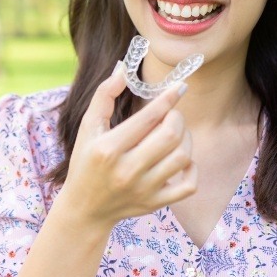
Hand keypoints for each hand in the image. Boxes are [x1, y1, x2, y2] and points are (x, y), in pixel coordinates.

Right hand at [59, 63, 196, 229]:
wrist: (85, 208)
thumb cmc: (85, 161)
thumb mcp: (88, 127)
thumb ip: (104, 95)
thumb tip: (123, 68)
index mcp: (108, 149)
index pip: (148, 118)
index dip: (168, 98)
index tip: (180, 86)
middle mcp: (127, 171)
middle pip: (170, 135)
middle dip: (177, 117)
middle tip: (171, 114)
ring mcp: (143, 189)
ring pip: (182, 156)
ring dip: (185, 138)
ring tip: (174, 133)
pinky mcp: (155, 203)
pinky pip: (189, 185)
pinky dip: (191, 167)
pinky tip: (180, 159)